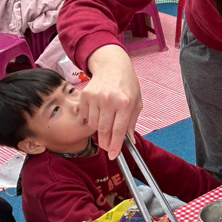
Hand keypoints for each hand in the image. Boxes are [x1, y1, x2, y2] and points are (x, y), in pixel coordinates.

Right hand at [82, 44, 142, 159]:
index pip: (118, 130)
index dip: (115, 146)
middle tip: (108, 148)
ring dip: (99, 131)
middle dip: (105, 143)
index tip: (113, 155)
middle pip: (103, 130)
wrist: (112, 66)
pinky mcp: (85, 96)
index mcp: (125, 103)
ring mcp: (95, 97)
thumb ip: (131, 122)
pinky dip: (91, 120)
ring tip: (106, 124)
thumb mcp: (136, 102)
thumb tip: (128, 141)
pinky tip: (98, 114)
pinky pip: (86, 116)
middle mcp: (109, 100)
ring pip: (93, 125)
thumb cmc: (127, 84)